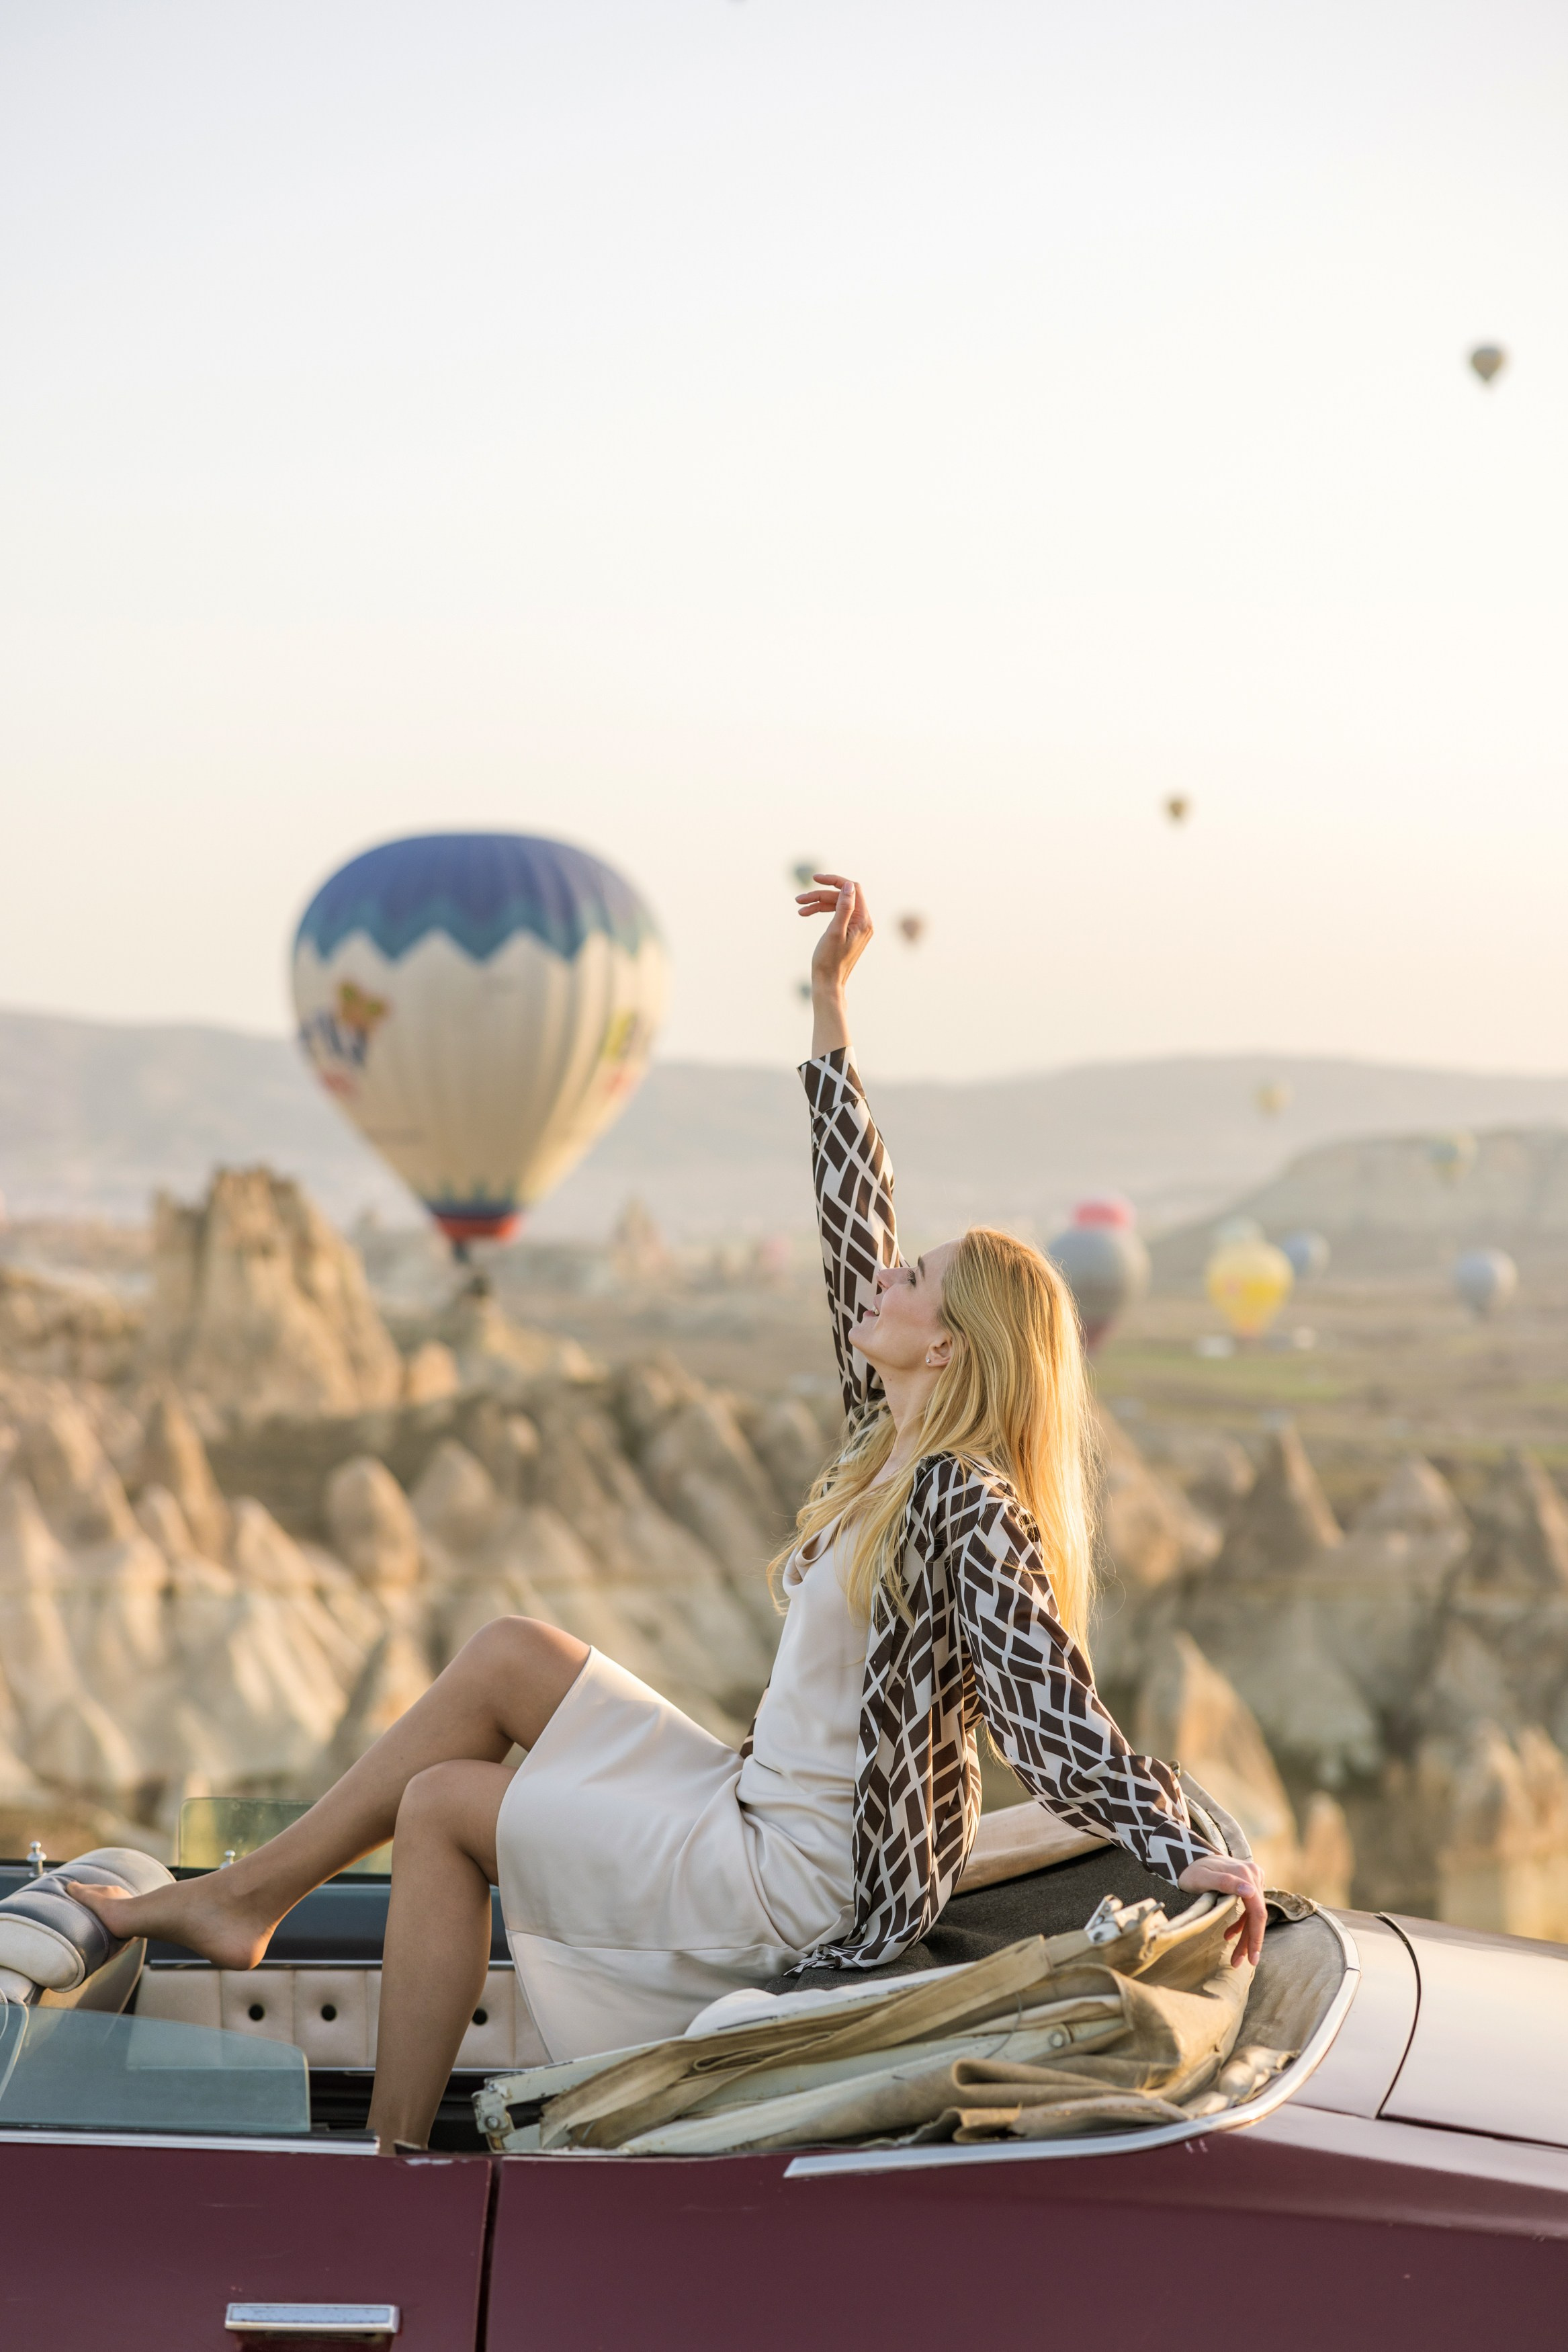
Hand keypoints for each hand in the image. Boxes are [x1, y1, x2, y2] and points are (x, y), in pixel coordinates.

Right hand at [796, 874, 873, 1000]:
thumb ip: (843, 908)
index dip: (834, 881)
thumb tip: (849, 885)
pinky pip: (836, 916)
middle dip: (820, 896)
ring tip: (799, 908)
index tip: (815, 879)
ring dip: (818, 904)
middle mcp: (864, 922)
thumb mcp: (835, 931)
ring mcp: (857, 928)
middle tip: (799, 900)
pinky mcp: (848, 933)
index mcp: (864, 921)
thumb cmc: (829, 961)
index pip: (853, 889)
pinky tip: (806, 914)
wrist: (828, 984)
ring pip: (836, 906)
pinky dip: (821, 913)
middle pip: (841, 897)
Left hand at [1177, 1852, 1266, 1966]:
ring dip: (1245, 1936)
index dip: (1256, 1937)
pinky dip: (1241, 1923)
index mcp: (1246, 1874)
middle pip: (1257, 1915)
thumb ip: (1226, 1883)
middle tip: (1240, 1962)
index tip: (1252, 1959)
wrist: (1188, 1858)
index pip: (1257, 1911)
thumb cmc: (1193, 1870)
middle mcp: (1253, 1875)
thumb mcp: (1204, 1878)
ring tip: (1235, 1956)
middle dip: (1250, 1941)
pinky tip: (1229, 1934)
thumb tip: (1250, 1891)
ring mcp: (1252, 1879)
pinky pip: (1249, 1908)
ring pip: (1253, 1914)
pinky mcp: (1248, 1883)